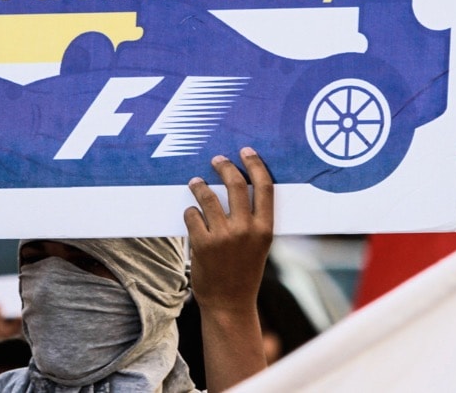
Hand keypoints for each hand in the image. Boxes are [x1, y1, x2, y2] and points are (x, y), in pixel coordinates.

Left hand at [184, 146, 273, 314]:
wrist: (229, 304)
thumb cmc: (244, 270)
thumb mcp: (259, 245)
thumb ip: (254, 219)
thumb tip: (239, 185)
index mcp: (265, 229)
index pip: (264, 187)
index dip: (255, 165)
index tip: (246, 152)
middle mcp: (246, 230)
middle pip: (235, 184)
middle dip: (224, 166)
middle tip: (217, 160)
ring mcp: (223, 236)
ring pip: (208, 196)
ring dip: (199, 185)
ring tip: (196, 182)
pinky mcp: (202, 243)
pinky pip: (192, 215)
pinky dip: (191, 212)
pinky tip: (192, 215)